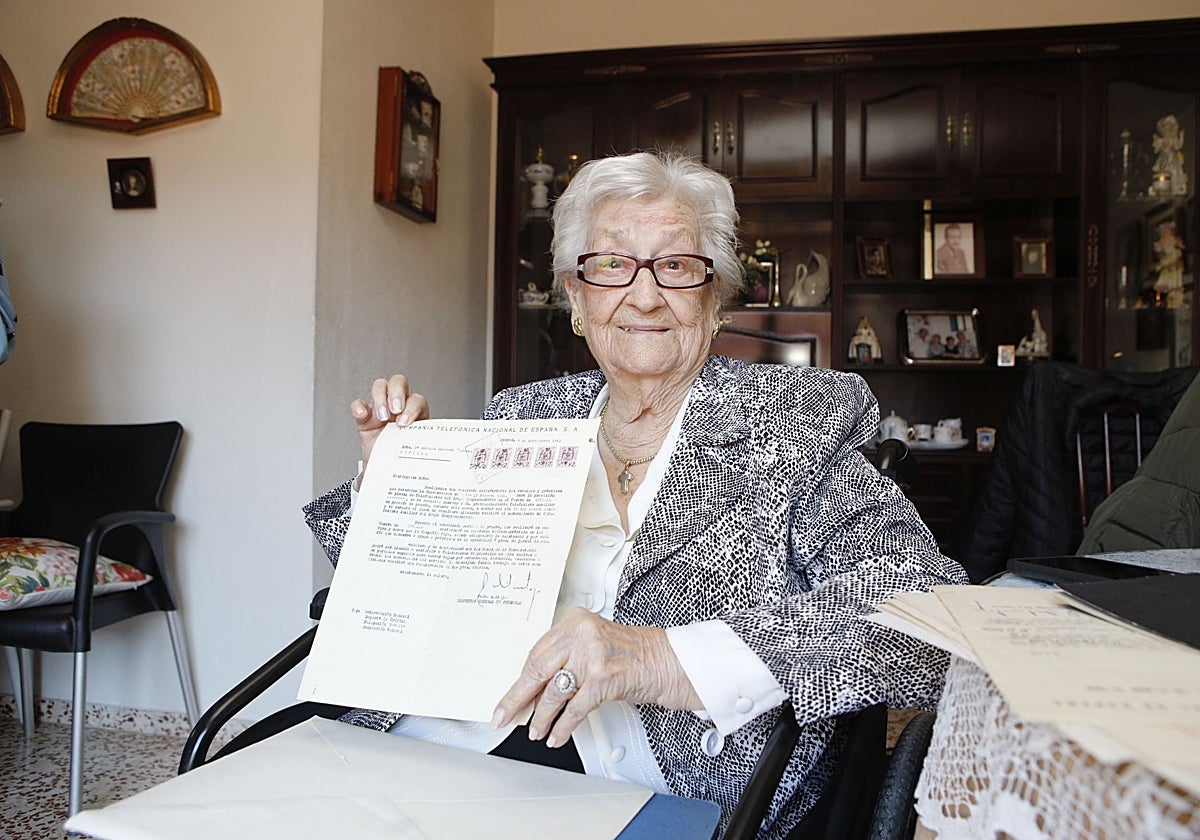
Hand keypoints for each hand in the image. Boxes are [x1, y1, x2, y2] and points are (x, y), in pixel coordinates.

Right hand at [349, 375, 429, 468]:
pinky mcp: (365, 418)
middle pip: (399, 382)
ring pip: (380, 387)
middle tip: (395, 410)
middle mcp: (399, 406)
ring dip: (380, 398)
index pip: (416, 399)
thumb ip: (422, 444)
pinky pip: (359, 405)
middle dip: (397, 393)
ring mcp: (381, 409)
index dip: (411, 407)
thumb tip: (434, 453)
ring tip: (382, 417)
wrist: (387, 473)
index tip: (406, 422)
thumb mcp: (417, 450)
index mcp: (416, 413)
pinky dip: (359, 407)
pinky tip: (362, 414)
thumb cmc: (404, 459)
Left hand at [492, 607, 699, 747]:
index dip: (521, 679)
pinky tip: (557, 736)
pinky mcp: (602, 678)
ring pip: (553, 692)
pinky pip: (574, 709)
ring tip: (536, 731)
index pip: (536, 653)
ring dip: (542, 717)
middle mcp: (581, 634)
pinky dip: (563, 727)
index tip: (510, 695)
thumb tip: (534, 686)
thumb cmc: (635, 654)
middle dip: (518, 698)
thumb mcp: (595, 644)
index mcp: (575, 621)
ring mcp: (592, 655)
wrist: (668, 661)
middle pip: (537, 670)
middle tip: (504, 714)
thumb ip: (567, 656)